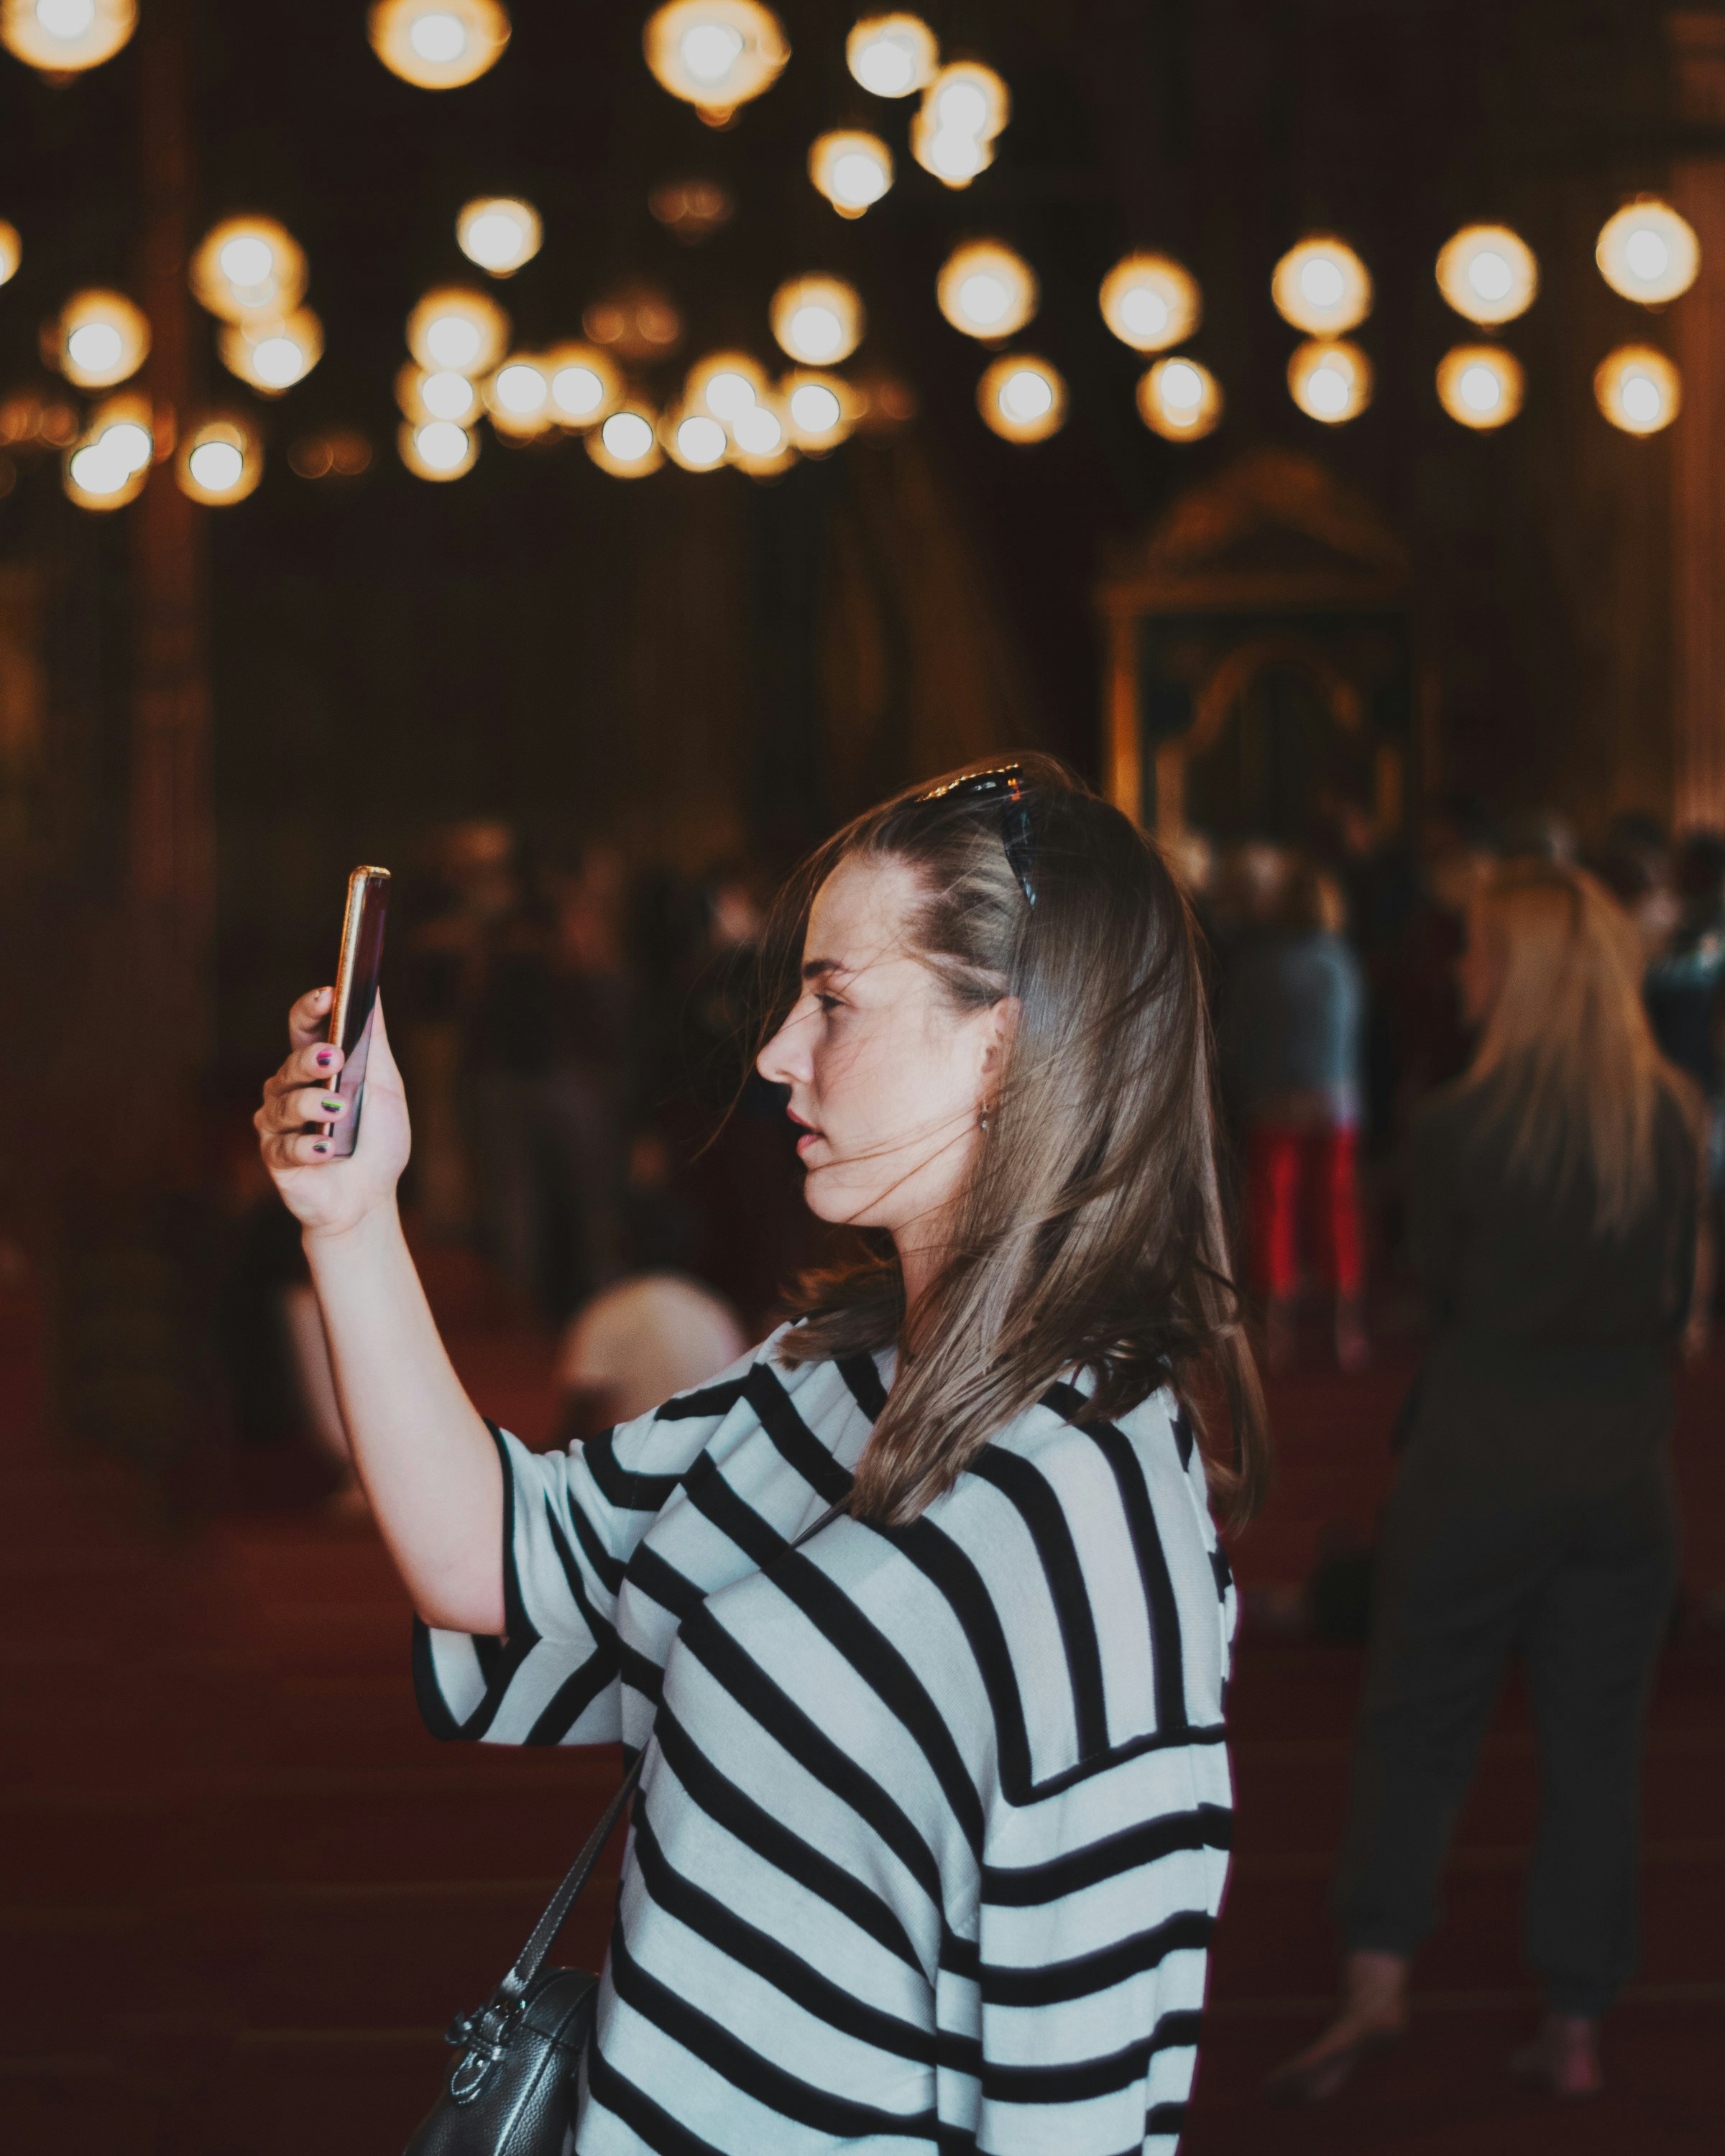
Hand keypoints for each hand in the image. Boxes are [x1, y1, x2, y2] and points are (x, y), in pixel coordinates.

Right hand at [256, 988, 411, 1240]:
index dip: (310, 1008)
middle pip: (291, 1062)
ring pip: (284, 1102)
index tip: (328, 995)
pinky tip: (328, 1151)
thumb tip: (372, 991)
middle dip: (311, 1057)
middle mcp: (290, 1088)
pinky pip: (284, 1145)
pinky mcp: (274, 1156)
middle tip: (334, 1057)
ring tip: (339, 1112)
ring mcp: (278, 1122)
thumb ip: (374, 1042)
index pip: (303, 1027)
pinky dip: (309, 1147)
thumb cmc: (377, 1140)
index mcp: (316, 1066)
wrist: (368, 1198)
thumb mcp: (383, 1086)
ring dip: (313, 1105)